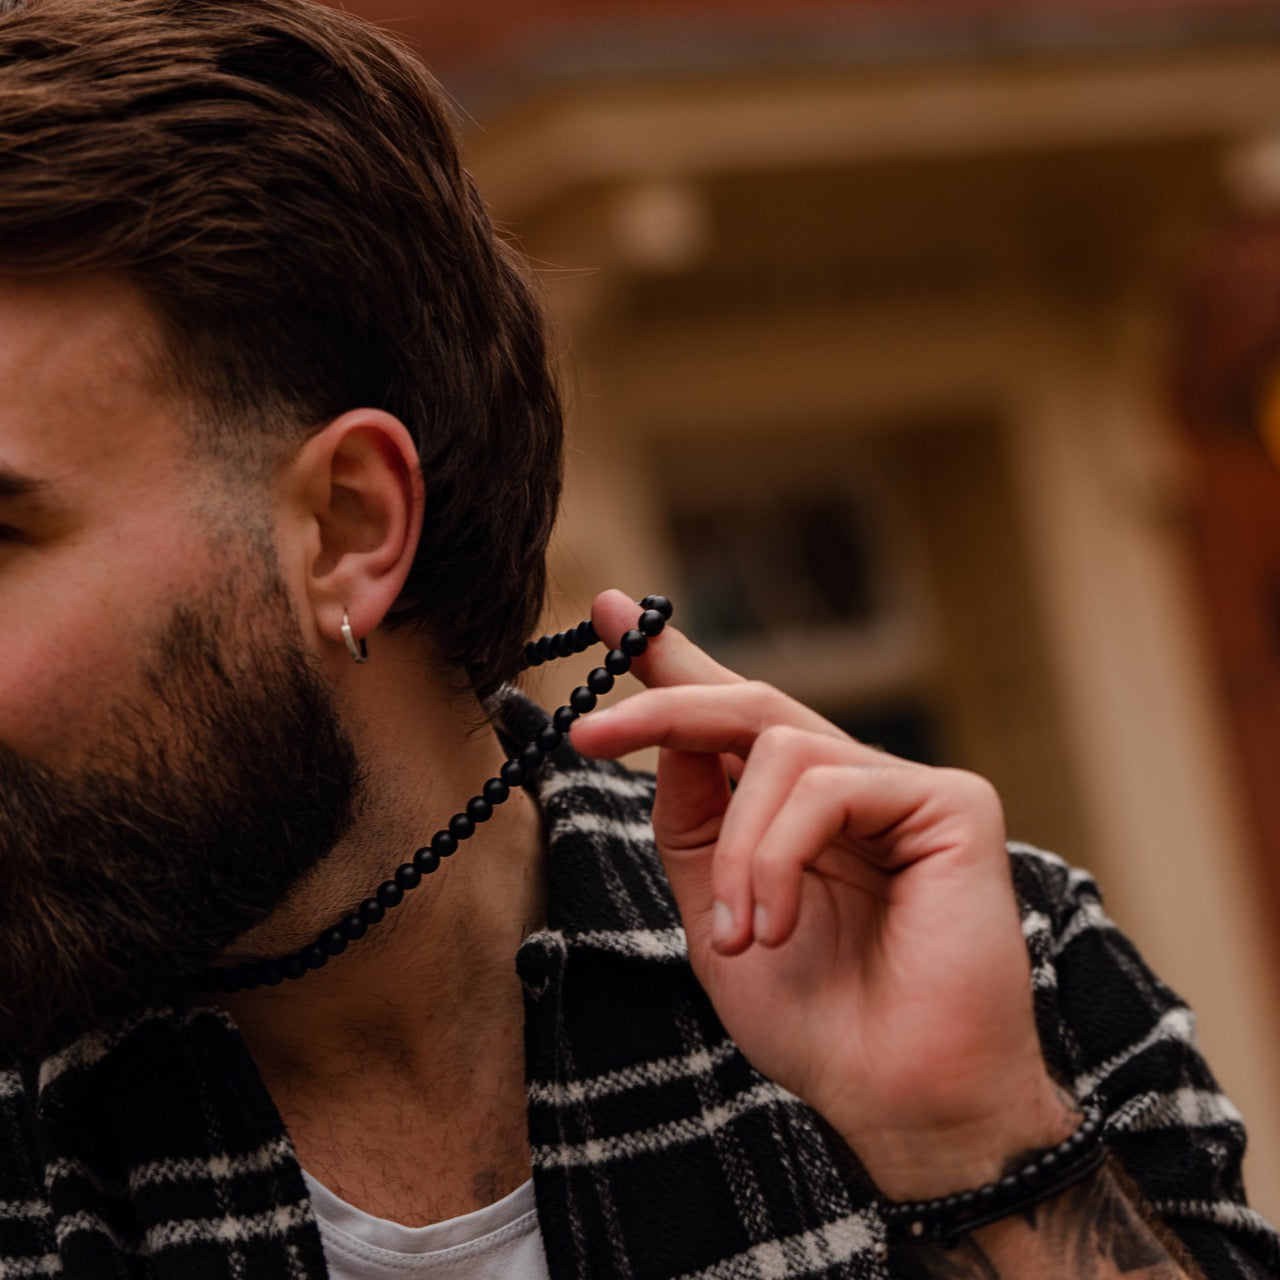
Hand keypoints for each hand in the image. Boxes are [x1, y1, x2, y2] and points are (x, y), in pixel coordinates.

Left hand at [571, 590, 1075, 1199]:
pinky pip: (828, 786)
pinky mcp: (952, 803)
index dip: (674, 668)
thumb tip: (668, 733)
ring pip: (779, 749)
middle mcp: (853, 788)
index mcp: (800, 814)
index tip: (612, 614)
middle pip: (750, 704)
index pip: (734, 722)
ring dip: (735, 847)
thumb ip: (694, 819)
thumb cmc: (815, 1017)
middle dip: (663, 706)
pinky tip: (776, 924)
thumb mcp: (716, 909)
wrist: (896, 1100)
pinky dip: (777, 856)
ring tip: (741, 932)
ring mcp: (905, 790)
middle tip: (590, 732)